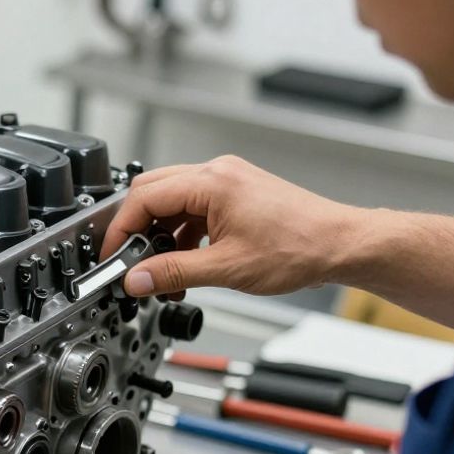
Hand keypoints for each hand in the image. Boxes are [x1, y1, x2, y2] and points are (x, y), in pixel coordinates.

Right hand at [101, 156, 358, 299]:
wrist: (342, 245)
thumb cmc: (300, 247)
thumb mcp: (226, 268)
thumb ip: (173, 273)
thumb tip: (137, 279)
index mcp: (211, 181)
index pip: (143, 198)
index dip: (120, 229)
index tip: (111, 255)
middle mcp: (217, 173)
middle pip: (152, 193)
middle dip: (135, 229)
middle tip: (127, 261)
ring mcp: (227, 182)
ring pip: (172, 203)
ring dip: (159, 236)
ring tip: (161, 272)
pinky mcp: (236, 196)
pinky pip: (193, 210)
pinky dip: (181, 235)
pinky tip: (185, 264)